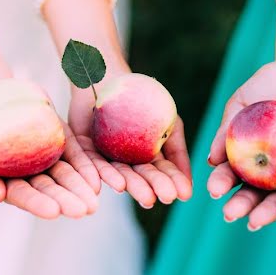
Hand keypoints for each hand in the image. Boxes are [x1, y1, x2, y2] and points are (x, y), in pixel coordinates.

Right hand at [0, 98, 99, 218]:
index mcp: (4, 181)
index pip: (22, 195)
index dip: (37, 203)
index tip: (53, 211)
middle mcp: (28, 174)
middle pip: (49, 190)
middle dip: (67, 200)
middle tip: (84, 210)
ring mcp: (45, 157)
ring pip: (66, 176)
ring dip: (81, 189)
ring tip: (95, 202)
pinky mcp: (59, 140)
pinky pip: (76, 156)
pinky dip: (86, 168)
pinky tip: (98, 181)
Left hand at [68, 81, 191, 208]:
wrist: (112, 77)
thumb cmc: (145, 101)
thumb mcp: (169, 124)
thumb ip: (178, 152)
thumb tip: (190, 185)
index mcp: (146, 160)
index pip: (161, 173)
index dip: (173, 183)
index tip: (184, 194)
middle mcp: (126, 163)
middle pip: (140, 177)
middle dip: (153, 187)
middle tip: (164, 197)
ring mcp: (106, 158)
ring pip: (120, 174)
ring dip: (134, 186)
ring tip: (147, 198)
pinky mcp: (85, 151)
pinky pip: (95, 164)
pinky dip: (107, 175)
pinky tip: (119, 185)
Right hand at [208, 58, 275, 227]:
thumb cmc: (273, 81)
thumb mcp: (245, 100)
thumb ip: (228, 127)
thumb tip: (211, 160)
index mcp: (251, 156)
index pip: (234, 175)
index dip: (222, 184)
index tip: (214, 191)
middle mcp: (275, 168)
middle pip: (257, 193)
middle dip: (243, 205)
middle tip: (231, 215)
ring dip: (270, 211)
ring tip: (256, 221)